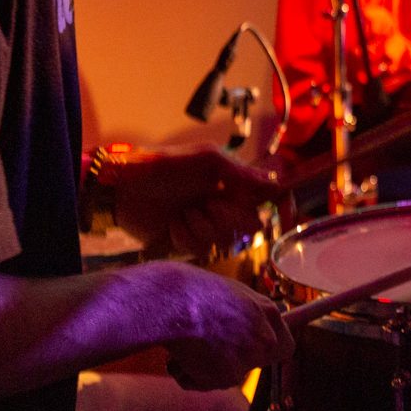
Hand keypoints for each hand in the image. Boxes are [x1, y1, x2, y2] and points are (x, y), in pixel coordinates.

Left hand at [108, 148, 279, 258]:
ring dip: (201, 227)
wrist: (123, 190)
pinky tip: (171, 226)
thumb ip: (240, 173)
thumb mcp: (205, 161)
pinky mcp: (186, 242)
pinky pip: (200, 249)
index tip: (287, 214)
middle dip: (226, 217)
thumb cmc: (163, 166)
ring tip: (182, 214)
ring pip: (223, 239)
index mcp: (231, 182)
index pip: (265, 196)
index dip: (280, 205)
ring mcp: (205, 224)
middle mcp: (223, 203)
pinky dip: (184, 237)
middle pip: (248, 224)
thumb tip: (274, 183)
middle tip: (207, 204)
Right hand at [161, 266, 294, 390]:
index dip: (270, 350)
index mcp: (268, 313)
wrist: (171, 301)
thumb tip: (252, 327)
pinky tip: (180, 356)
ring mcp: (247, 360)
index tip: (260, 351)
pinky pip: (205, 383)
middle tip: (212, 349)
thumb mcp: (232, 295)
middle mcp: (264, 339)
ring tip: (189, 343)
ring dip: (208, 367)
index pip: (286, 346)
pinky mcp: (225, 378)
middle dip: (236, 361)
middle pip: (259, 363)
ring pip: (228, 375)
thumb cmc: (195, 292)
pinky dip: (190, 375)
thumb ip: (248, 316)